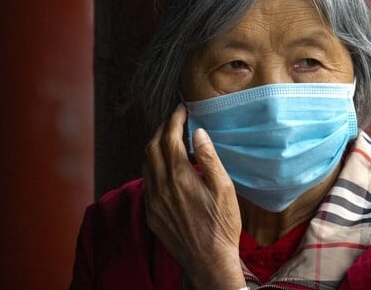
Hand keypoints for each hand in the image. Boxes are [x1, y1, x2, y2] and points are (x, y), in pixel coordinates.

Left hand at [143, 103, 245, 288]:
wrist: (208, 261)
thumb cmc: (222, 225)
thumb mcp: (224, 188)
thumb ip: (209, 158)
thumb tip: (198, 133)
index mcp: (180, 176)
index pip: (170, 138)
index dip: (174, 119)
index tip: (181, 109)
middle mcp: (161, 186)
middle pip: (153, 146)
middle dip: (162, 129)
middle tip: (175, 120)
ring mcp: (153, 200)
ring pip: (145, 163)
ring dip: (154, 146)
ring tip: (168, 139)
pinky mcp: (151, 213)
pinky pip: (146, 181)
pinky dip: (152, 165)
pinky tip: (164, 167)